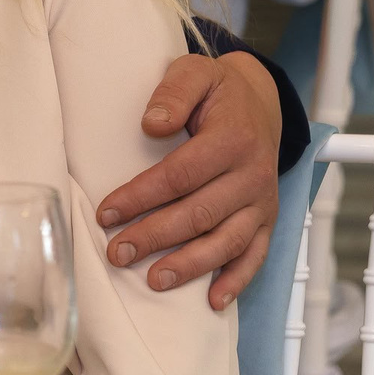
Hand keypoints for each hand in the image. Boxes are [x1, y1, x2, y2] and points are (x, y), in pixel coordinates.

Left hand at [96, 51, 282, 309]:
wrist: (261, 103)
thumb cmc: (218, 91)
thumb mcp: (195, 72)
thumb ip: (173, 92)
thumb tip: (153, 124)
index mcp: (233, 140)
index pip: (180, 175)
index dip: (141, 196)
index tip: (106, 213)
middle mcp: (252, 175)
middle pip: (199, 214)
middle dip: (155, 237)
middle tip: (117, 253)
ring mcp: (262, 202)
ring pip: (226, 242)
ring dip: (190, 265)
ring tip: (153, 280)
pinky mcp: (267, 220)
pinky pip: (255, 255)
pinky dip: (237, 281)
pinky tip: (212, 301)